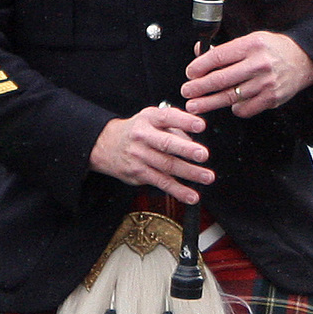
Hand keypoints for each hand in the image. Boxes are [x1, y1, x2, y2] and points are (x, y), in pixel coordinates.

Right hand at [89, 104, 214, 203]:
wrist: (105, 144)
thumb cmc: (137, 130)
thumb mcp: (151, 118)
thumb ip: (174, 125)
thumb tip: (193, 140)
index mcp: (149, 119)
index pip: (167, 117)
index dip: (185, 121)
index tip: (201, 125)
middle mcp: (143, 136)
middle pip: (166, 143)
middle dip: (186, 150)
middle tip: (203, 154)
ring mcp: (140, 156)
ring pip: (167, 166)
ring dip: (189, 173)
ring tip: (207, 177)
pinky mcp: (139, 174)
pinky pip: (161, 183)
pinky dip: (178, 191)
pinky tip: (192, 196)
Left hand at [182, 31, 312, 118]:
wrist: (303, 60)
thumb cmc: (273, 49)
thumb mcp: (251, 40)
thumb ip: (227, 49)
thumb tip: (199, 54)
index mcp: (251, 45)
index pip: (218, 57)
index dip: (199, 67)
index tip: (190, 73)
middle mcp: (259, 64)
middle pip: (221, 79)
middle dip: (199, 87)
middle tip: (186, 91)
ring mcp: (266, 83)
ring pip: (230, 97)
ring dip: (209, 103)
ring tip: (195, 106)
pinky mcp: (272, 98)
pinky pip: (245, 108)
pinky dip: (235, 109)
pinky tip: (229, 106)